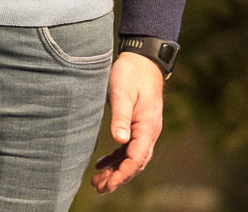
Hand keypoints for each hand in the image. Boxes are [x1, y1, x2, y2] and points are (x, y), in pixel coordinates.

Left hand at [91, 52, 163, 193]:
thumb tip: (119, 141)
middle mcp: (150, 131)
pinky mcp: (139, 125)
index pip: (137, 159)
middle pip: (136, 163)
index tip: (108, 185)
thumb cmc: (131, 73)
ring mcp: (145, 129)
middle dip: (119, 178)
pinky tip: (102, 164)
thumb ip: (120, 117)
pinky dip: (117, 159)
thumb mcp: (122, 93)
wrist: (143, 59)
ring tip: (98, 182)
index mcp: (148, 126)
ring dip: (116, 171)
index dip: (123, 174)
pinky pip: (129, 148)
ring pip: (132, 158)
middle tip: (99, 188)